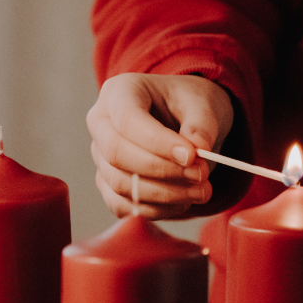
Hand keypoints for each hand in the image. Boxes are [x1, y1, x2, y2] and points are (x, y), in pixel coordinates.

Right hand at [87, 73, 232, 218]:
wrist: (182, 119)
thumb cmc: (187, 104)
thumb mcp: (202, 103)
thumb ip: (201, 125)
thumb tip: (199, 150)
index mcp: (119, 92)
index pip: (127, 119)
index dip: (158, 142)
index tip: (192, 156)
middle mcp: (101, 123)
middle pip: (116, 153)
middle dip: (162, 170)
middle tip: (201, 175)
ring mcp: (100, 156)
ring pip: (119, 183)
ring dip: (164, 194)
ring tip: (201, 191)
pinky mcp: (108, 184)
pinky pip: (122, 205)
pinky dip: (155, 210)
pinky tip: (183, 202)